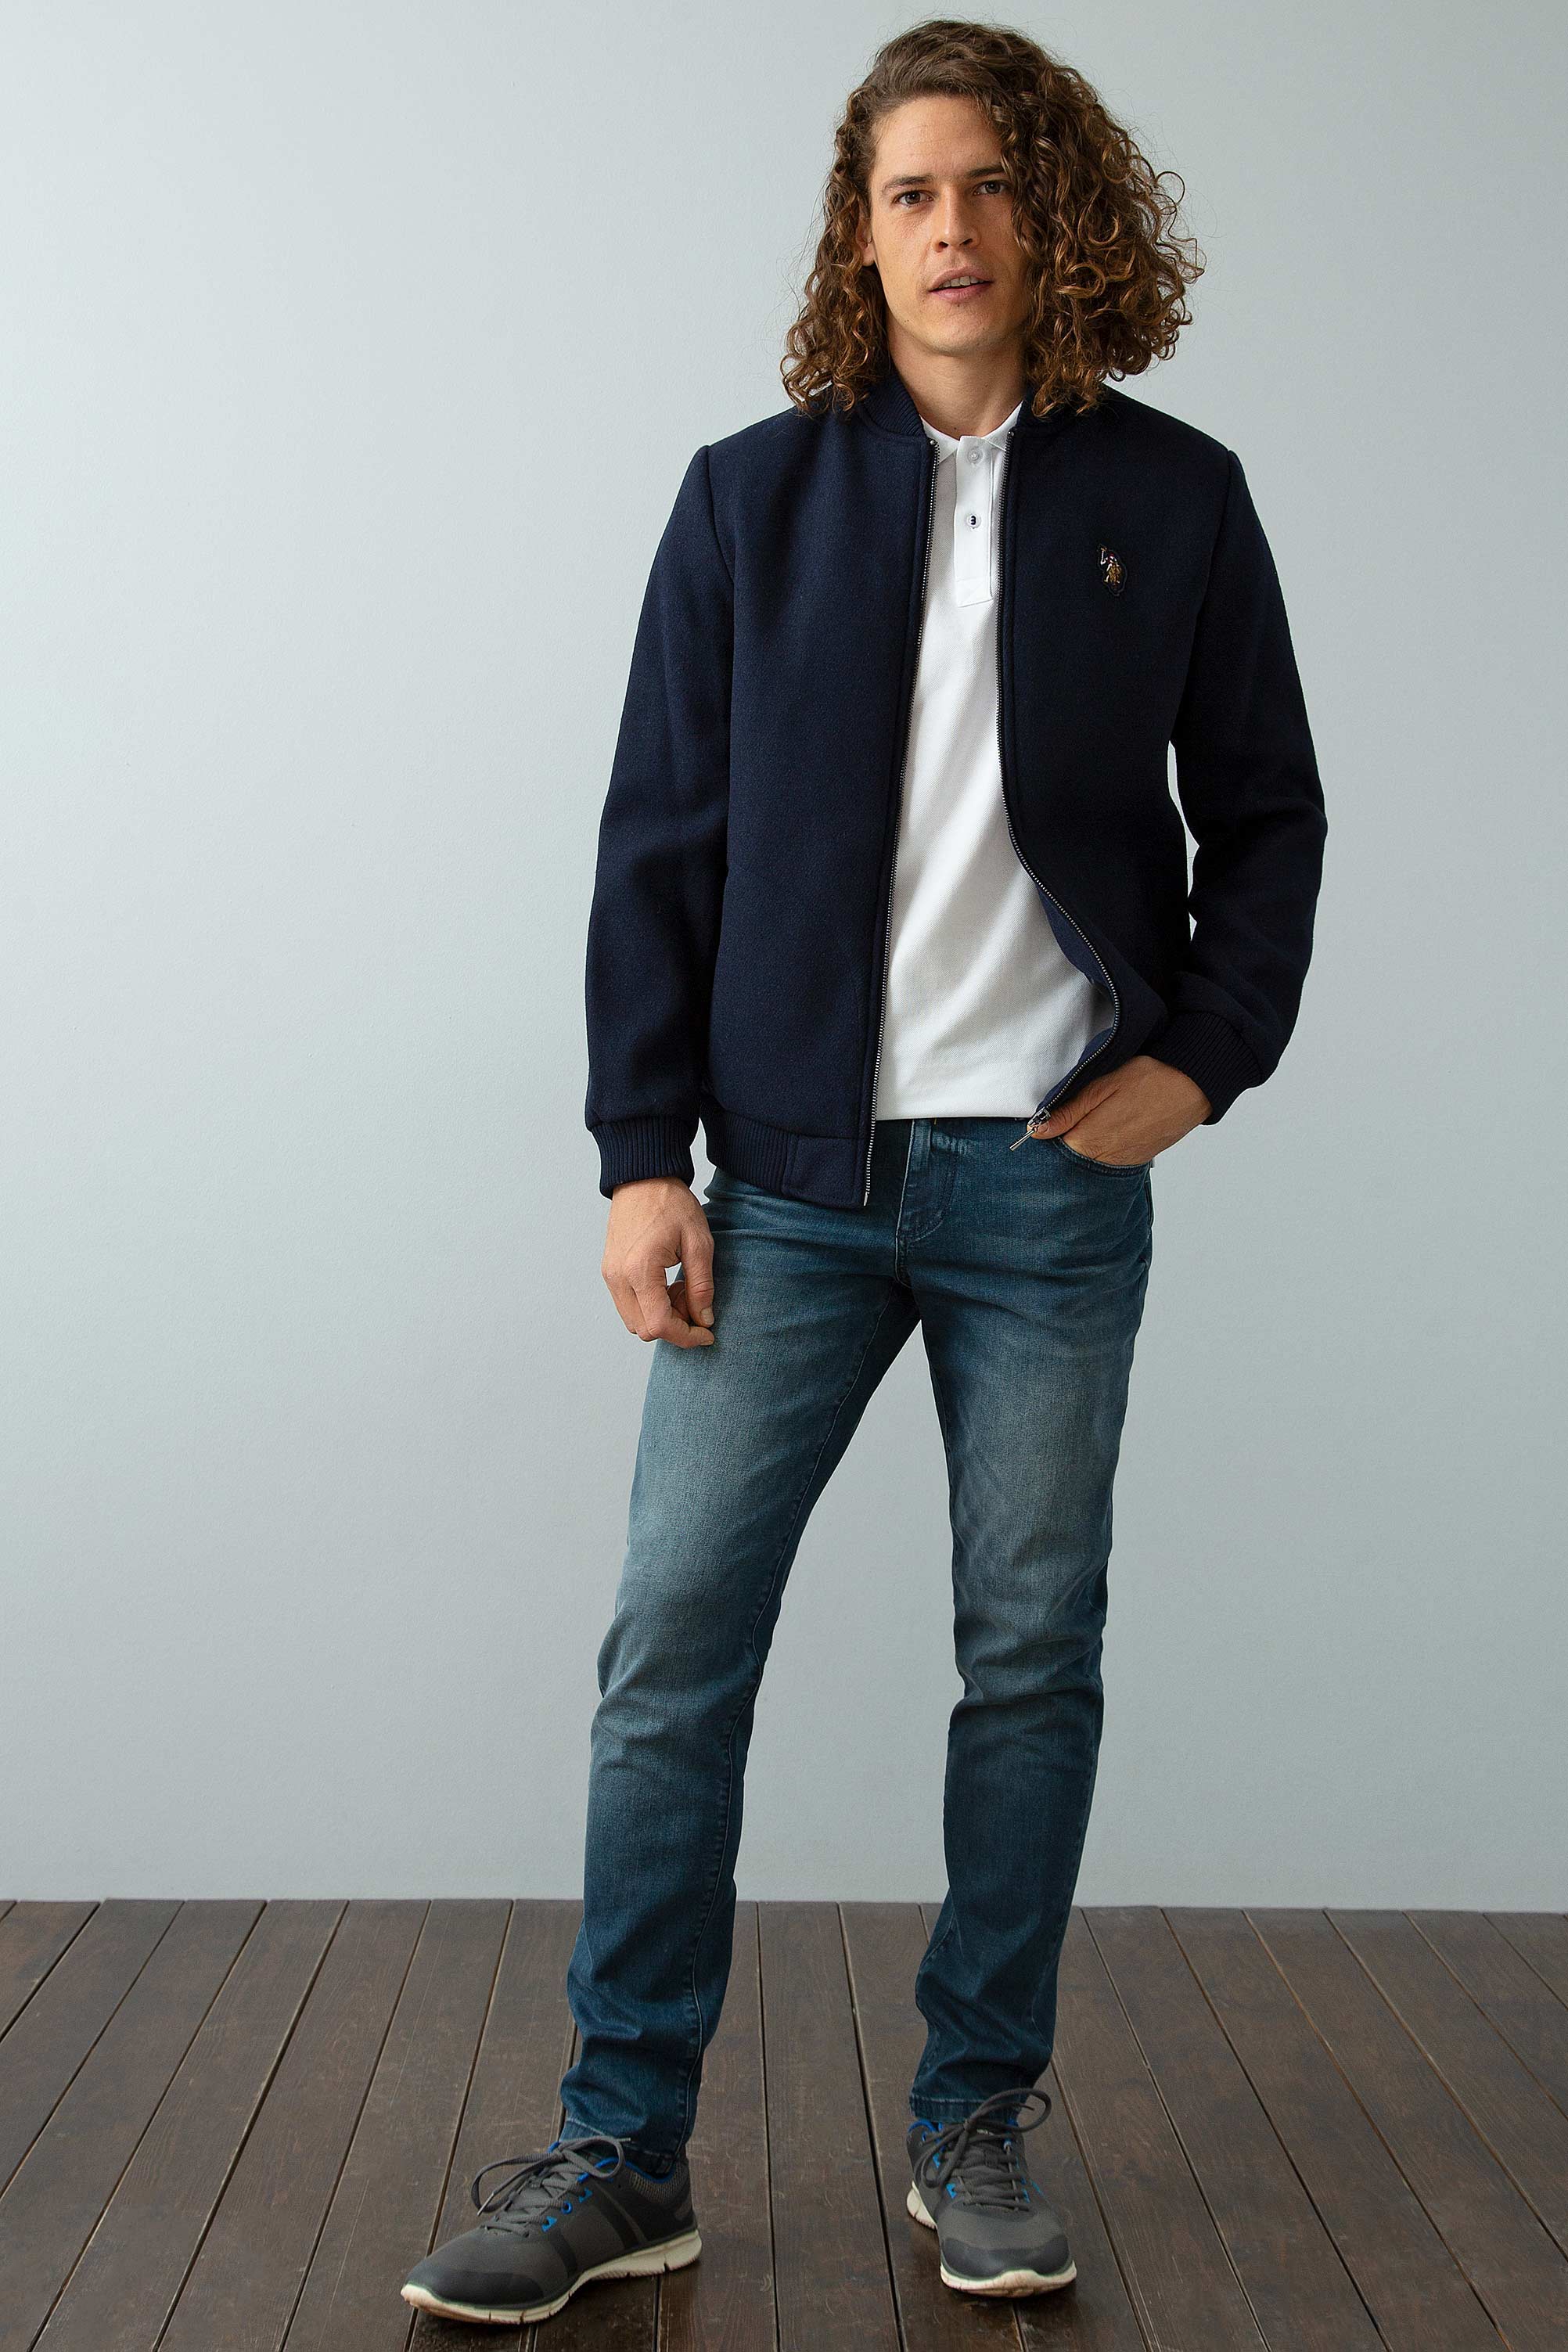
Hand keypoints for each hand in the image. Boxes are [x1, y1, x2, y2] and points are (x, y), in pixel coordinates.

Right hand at [602, 1176, 715, 1344]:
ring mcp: (610, 1276)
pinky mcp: (609, 1271)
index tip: (707, 1333)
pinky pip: (628, 1305)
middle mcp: (618, 1278)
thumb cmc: (671, 1204)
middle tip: (694, 1301)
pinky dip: (649, 1305)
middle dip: (674, 1325)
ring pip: (634, 1321)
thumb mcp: (698, 1242)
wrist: (642, 1178)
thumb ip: (701, 1286)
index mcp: (640, 1271)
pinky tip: (666, 1283)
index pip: (660, 1326)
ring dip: (661, 1316)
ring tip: (680, 1288)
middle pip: (644, 1330)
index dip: (687, 1337)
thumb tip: (704, 1320)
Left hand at [1032, 1055, 1209, 1164]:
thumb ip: (1067, 1111)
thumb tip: (1037, 1131)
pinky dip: (1106, 1145)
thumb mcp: (1101, 1086)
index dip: (1049, 1133)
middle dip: (1067, 1139)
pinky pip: (1111, 1158)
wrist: (1193, 1086)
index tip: (1048, 1119)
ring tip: (1097, 1117)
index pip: (1052, 1149)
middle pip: (1071, 1157)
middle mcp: (1105, 1160)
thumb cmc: (1148, 1079)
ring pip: (1091, 1159)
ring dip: (1088, 1142)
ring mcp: (1123, 1163)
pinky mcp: (1139, 1160)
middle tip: (1074, 1115)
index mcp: (1088, 1141)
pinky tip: (1112, 1125)